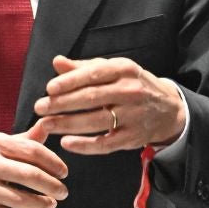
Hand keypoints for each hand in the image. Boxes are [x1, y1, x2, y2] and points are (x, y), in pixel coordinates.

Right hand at [0, 124, 67, 207]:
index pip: (32, 151)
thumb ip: (20, 139)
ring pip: (22, 200)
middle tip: (63, 192)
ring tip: (51, 205)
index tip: (63, 172)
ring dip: (43, 205)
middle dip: (53, 186)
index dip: (53, 163)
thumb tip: (47, 127)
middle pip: (30, 176)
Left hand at [31, 55, 185, 153]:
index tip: (49, 89)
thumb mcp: (113, 70)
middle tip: (39, 108)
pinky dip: (84, 145)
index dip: (70, 82)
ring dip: (67, 124)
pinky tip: (66, 143)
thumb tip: (56, 62)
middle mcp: (131, 92)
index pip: (94, 75)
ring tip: (45, 125)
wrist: (169, 109)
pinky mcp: (133, 138)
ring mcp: (133, 116)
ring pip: (96, 122)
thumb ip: (84, 68)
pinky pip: (105, 144)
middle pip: (92, 98)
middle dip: (62, 104)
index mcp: (124, 70)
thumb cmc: (132, 85)